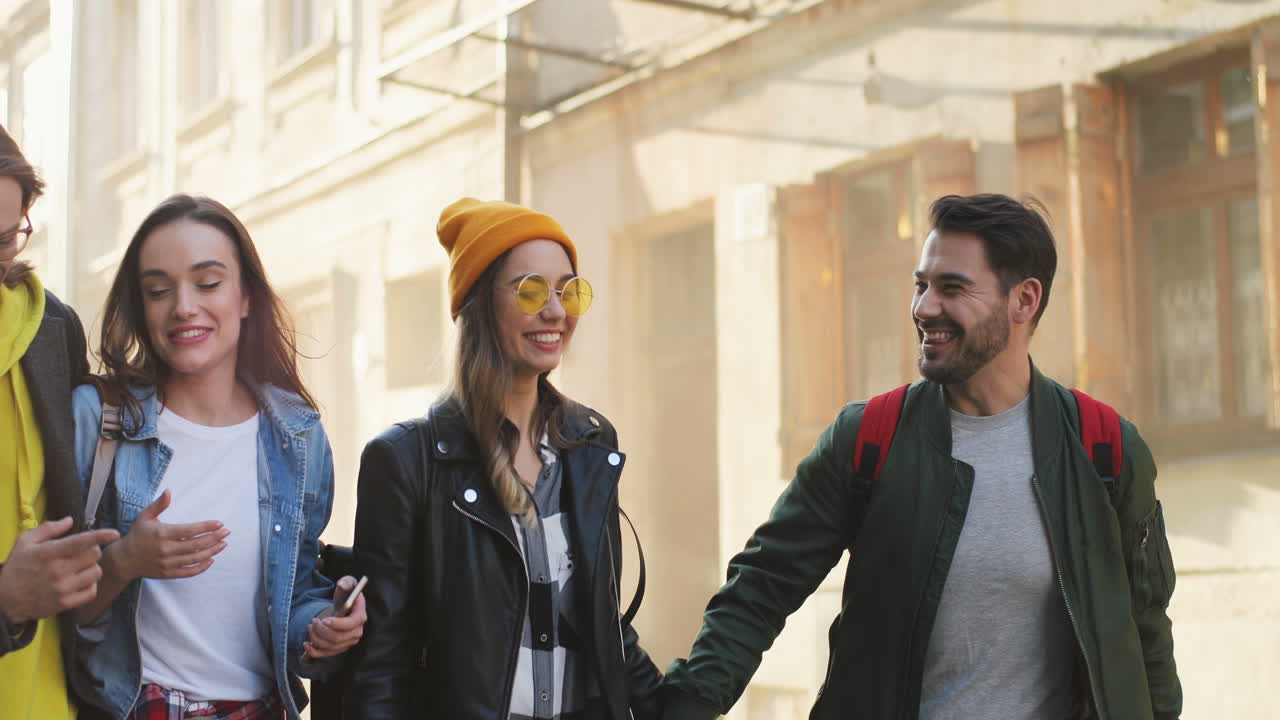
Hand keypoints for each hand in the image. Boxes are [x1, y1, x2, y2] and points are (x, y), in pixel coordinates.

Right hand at [0, 517, 119, 622]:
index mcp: (49, 553)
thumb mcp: (25, 542)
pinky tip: (79, 582)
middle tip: (80, 554)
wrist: (4, 599)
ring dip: (91, 568)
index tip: (114, 533)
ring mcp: (63, 588)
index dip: (101, 535)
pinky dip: (90, 586)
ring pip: (96, 572)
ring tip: (78, 569)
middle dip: (91, 551)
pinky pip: (92, 591)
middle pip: (94, 555)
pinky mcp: (66, 603)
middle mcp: (58, 570)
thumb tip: (70, 520)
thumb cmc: (17, 567)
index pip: (81, 541)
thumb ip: (48, 529)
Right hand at [116, 490, 228, 580]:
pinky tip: (211, 559)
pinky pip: (188, 572)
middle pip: (196, 545)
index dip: (206, 527)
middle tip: (226, 532)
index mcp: (162, 534)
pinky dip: (202, 567)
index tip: (220, 523)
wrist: (124, 560)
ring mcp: (167, 563)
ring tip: (223, 544)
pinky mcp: (167, 573)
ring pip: (195, 558)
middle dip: (214, 538)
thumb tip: (168, 491)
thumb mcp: (145, 517)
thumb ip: (158, 505)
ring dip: (212, 551)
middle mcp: (165, 549)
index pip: (189, 530)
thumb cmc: (137, 535)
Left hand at [304, 575, 366, 659]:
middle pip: (339, 638)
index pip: (352, 624)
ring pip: (330, 646)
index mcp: (360, 616)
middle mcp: (357, 632)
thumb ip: (346, 582)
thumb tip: (342, 585)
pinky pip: (325, 654)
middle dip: (322, 631)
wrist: (343, 607)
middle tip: (313, 621)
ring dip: (316, 638)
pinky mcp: (339, 649)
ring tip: (310, 626)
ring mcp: (348, 642)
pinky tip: (306, 644)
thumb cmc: (346, 594)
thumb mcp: (348, 584)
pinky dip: (313, 652)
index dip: (338, 624)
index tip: (325, 620)